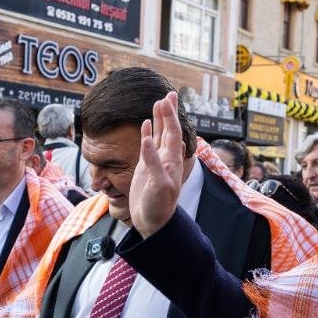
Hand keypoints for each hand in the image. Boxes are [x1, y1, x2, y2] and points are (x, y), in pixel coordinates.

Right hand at [128, 91, 185, 235]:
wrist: (153, 223)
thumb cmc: (158, 207)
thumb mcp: (158, 185)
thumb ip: (152, 162)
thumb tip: (147, 140)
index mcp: (172, 161)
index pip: (173, 132)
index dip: (170, 116)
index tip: (166, 100)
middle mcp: (166, 159)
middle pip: (168, 130)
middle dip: (168, 112)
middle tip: (168, 94)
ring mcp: (156, 162)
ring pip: (159, 135)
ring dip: (159, 119)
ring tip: (158, 103)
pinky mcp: (146, 168)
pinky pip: (148, 145)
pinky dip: (147, 133)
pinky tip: (145, 124)